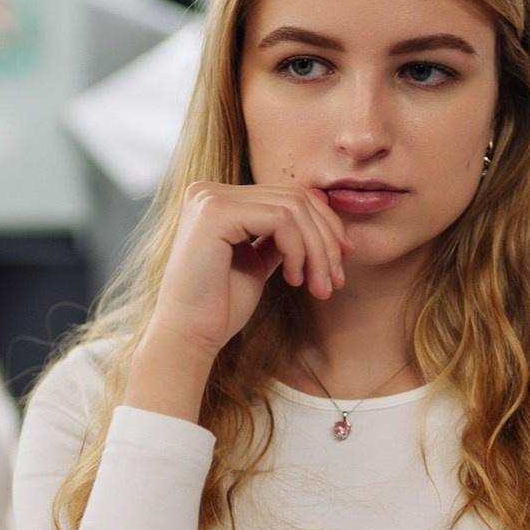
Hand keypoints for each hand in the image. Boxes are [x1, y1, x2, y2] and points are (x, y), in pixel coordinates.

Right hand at [127, 184, 353, 419]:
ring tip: (319, 287)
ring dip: (316, 251)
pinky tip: (293, 280)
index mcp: (218, 199)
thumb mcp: (258, 262)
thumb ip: (280, 236)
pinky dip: (298, 250)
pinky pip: (280, 219)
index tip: (341, 261)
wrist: (188, 337)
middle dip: (326, 240)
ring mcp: (210, 198)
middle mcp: (209, 191)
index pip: (287, 195)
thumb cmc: (220, 308)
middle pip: (295, 198)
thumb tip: (321, 215)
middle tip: (335, 281)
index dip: (324, 224)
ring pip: (293, 208)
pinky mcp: (215, 212)